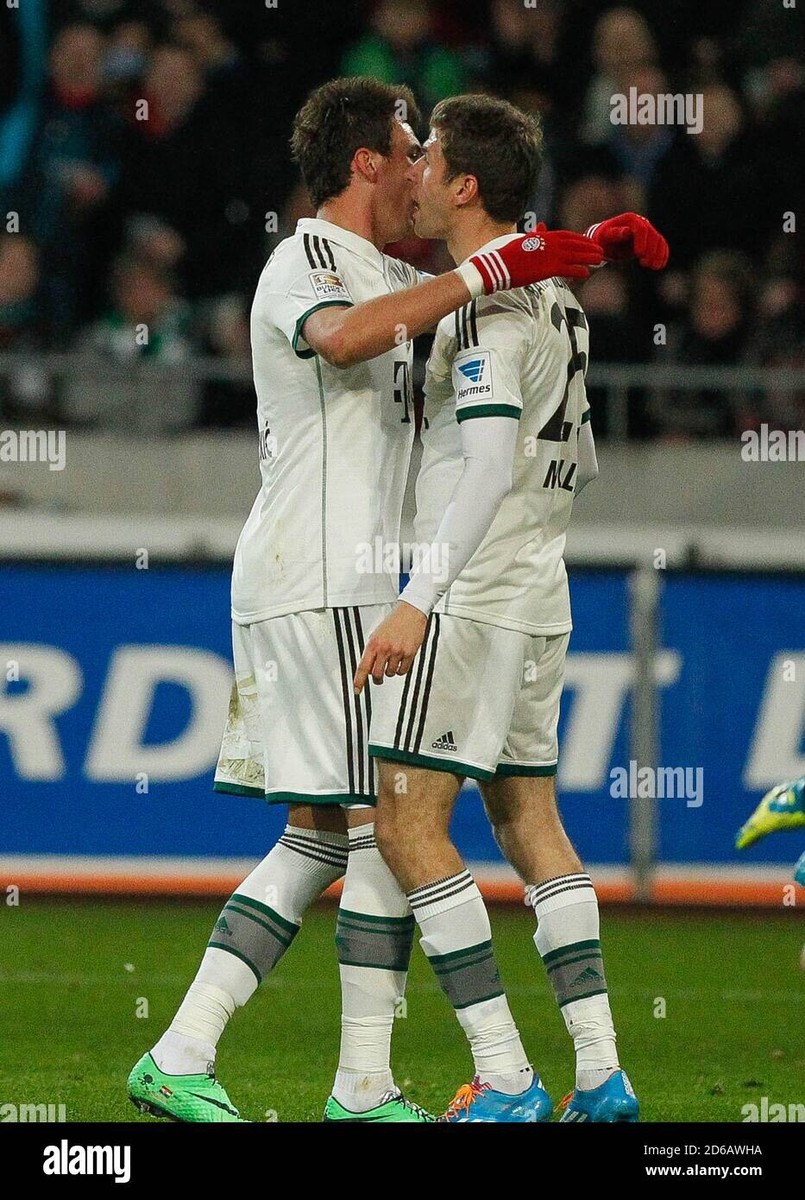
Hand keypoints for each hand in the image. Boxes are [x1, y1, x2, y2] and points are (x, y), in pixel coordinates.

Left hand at [353, 602, 427, 694]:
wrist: (410, 613)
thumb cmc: (393, 623)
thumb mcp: (376, 634)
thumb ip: (372, 651)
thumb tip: (369, 668)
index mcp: (373, 644)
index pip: (363, 667)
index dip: (359, 681)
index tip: (357, 690)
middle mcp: (385, 648)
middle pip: (377, 674)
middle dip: (377, 678)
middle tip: (378, 677)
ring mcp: (397, 651)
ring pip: (390, 673)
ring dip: (390, 670)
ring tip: (393, 659)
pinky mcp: (409, 653)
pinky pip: (403, 671)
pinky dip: (401, 669)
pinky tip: (400, 661)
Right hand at [459, 230, 603, 296]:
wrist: (496, 267)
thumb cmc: (506, 256)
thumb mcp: (522, 241)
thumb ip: (535, 235)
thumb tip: (541, 226)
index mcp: (543, 237)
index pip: (566, 235)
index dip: (579, 239)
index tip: (588, 242)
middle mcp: (549, 244)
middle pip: (574, 244)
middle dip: (588, 247)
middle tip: (600, 250)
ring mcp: (549, 256)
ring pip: (575, 255)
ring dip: (588, 257)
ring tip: (599, 260)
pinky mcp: (548, 269)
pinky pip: (568, 269)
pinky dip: (579, 271)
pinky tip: (586, 273)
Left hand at [585, 213, 668, 268]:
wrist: (606, 242)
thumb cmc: (603, 240)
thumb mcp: (605, 237)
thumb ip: (615, 234)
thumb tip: (627, 231)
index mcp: (630, 219)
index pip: (641, 229)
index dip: (642, 241)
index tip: (638, 255)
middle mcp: (641, 222)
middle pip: (652, 235)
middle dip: (651, 250)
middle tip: (645, 264)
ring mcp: (648, 230)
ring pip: (659, 241)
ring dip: (658, 255)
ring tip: (654, 267)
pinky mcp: (651, 239)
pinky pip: (661, 245)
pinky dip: (662, 255)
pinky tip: (659, 266)